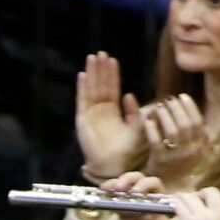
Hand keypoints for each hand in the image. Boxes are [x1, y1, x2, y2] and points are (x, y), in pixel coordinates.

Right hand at [74, 52, 143, 178]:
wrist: (115, 166)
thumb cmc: (128, 151)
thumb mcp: (137, 127)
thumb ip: (134, 112)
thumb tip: (129, 95)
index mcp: (113, 112)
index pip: (112, 88)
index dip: (112, 74)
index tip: (112, 60)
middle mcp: (101, 111)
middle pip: (100, 85)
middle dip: (100, 70)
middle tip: (100, 53)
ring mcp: (91, 115)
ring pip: (91, 90)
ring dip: (91, 74)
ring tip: (92, 58)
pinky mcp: (83, 121)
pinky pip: (82, 101)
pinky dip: (82, 89)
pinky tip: (83, 75)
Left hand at [141, 94, 209, 187]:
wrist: (170, 188)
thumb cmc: (180, 165)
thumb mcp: (194, 151)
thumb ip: (198, 135)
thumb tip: (197, 114)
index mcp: (200, 147)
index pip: (198, 123)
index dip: (190, 107)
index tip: (182, 96)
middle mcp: (190, 152)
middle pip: (185, 125)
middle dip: (176, 108)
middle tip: (168, 99)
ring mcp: (175, 158)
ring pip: (172, 131)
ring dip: (165, 115)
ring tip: (158, 106)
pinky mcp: (160, 161)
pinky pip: (156, 140)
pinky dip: (152, 128)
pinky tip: (148, 119)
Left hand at [167, 188, 219, 219]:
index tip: (215, 203)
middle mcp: (218, 214)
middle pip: (211, 192)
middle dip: (203, 193)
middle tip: (197, 200)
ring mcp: (203, 218)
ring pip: (193, 197)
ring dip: (186, 196)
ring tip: (181, 198)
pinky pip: (181, 206)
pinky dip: (176, 201)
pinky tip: (173, 202)